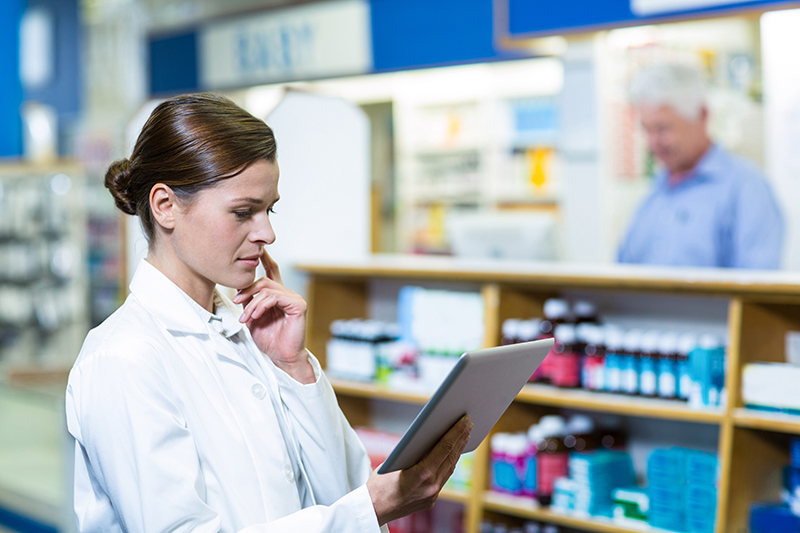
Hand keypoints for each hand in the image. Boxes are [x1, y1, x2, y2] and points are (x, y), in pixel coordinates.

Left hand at [233, 249, 313, 383]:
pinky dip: (261, 306)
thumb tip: (239, 290)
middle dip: (246, 291)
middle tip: (236, 302)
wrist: (281, 357)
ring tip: (246, 317)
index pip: (272, 271)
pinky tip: (256, 315)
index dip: (265, 259)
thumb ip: (249, 302)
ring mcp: (294, 298)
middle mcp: (287, 294)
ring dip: (252, 303)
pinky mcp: (298, 305)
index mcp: (277, 296)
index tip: (258, 249)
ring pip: (267, 289)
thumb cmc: (270, 340)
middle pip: (263, 280)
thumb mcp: (252, 318)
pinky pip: (275, 298)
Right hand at [366, 415, 473, 525]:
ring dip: (457, 450)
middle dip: (460, 438)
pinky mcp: (431, 500)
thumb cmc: (379, 483)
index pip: (444, 448)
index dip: (456, 432)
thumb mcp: (395, 461)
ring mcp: (433, 495)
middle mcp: (431, 486)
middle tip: (468, 423)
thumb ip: (414, 451)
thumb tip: (430, 436)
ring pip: (449, 467)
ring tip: (464, 435)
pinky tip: (452, 454)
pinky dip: (449, 463)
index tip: (464, 420)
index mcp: (422, 474)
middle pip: (451, 457)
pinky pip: (444, 478)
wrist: (373, 509)